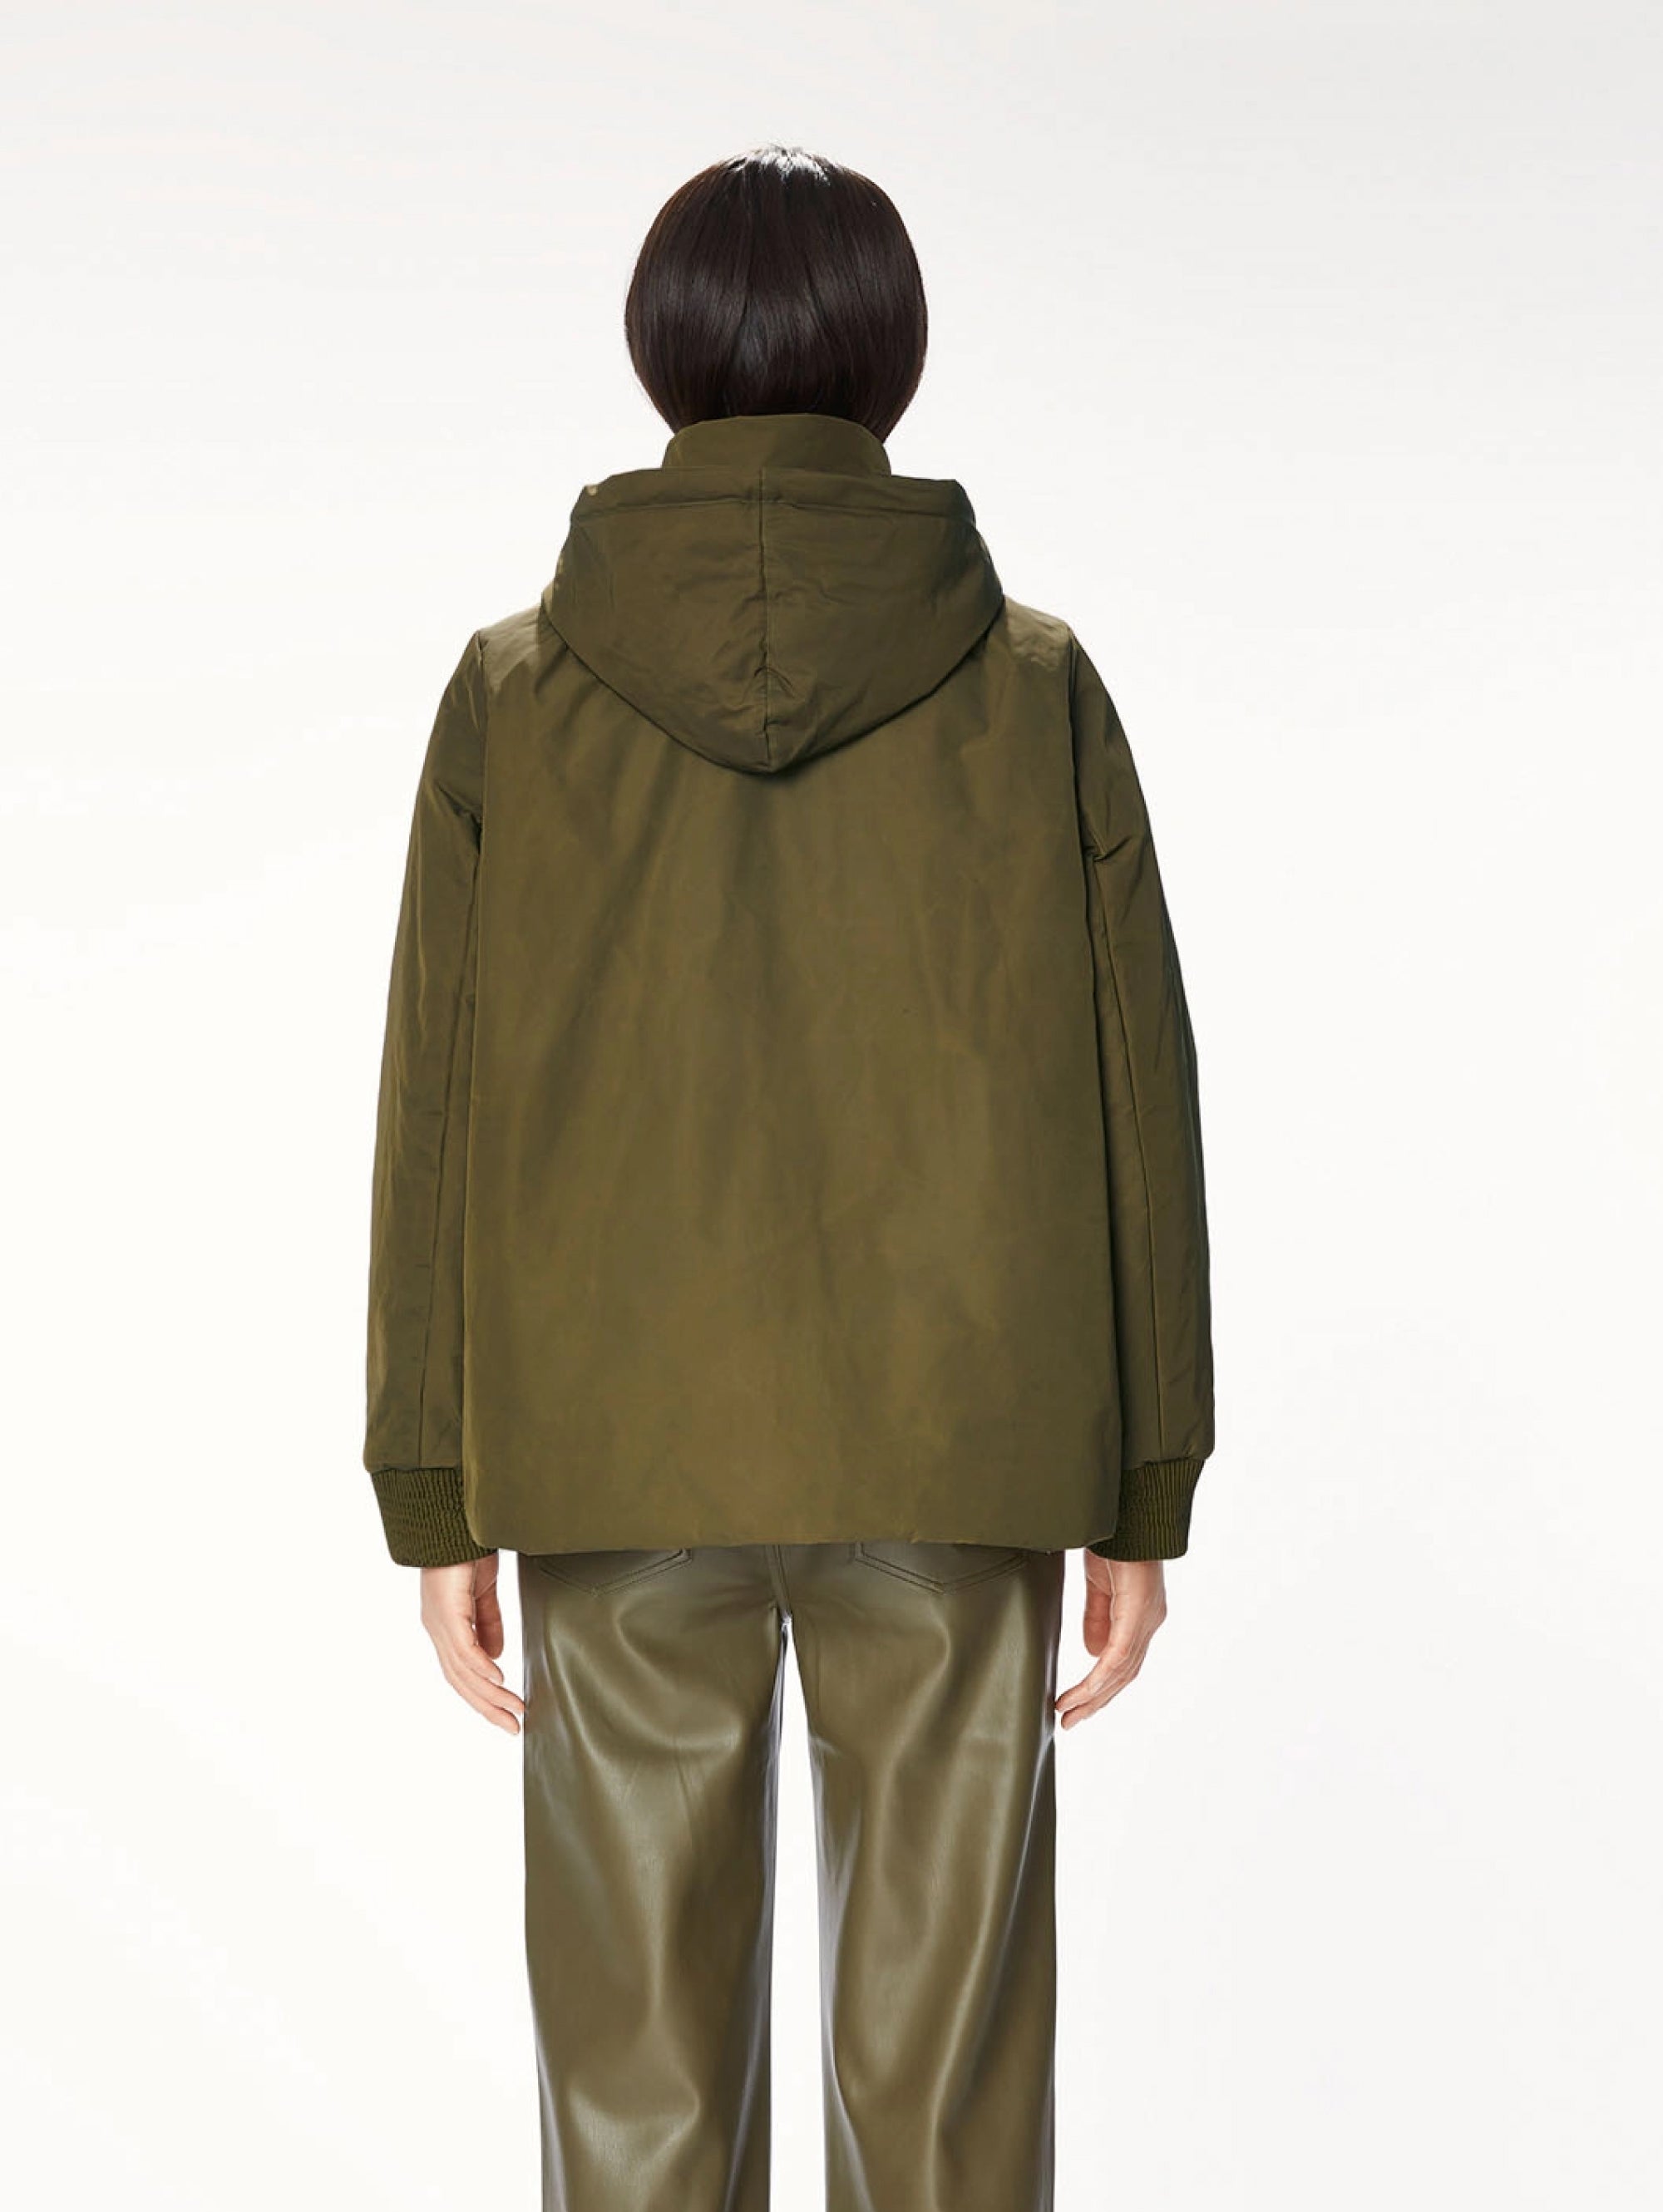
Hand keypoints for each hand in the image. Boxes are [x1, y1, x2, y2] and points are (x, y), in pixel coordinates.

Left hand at [419, 1553, 526, 1733]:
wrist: (455, 1521)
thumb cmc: (466, 1550)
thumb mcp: (484, 1591)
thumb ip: (489, 1623)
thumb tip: (496, 1657)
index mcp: (446, 1626)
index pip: (462, 1672)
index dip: (483, 1696)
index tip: (506, 1714)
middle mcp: (438, 1629)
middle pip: (461, 1680)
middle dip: (487, 1706)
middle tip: (512, 1726)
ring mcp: (439, 1621)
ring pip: (463, 1670)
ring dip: (490, 1693)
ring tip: (513, 1709)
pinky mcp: (446, 1610)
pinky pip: (463, 1647)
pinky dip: (481, 1666)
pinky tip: (497, 1679)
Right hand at [1054, 1553, 1167, 1728]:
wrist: (1126, 1511)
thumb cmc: (1115, 1539)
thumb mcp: (1098, 1581)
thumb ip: (1096, 1616)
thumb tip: (1091, 1652)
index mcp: (1140, 1614)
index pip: (1121, 1661)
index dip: (1099, 1685)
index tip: (1074, 1703)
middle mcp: (1149, 1622)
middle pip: (1124, 1675)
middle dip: (1095, 1701)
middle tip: (1069, 1722)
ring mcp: (1147, 1619)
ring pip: (1121, 1672)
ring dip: (1093, 1696)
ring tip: (1068, 1714)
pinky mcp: (1138, 1614)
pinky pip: (1118, 1656)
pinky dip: (1098, 1678)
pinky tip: (1082, 1694)